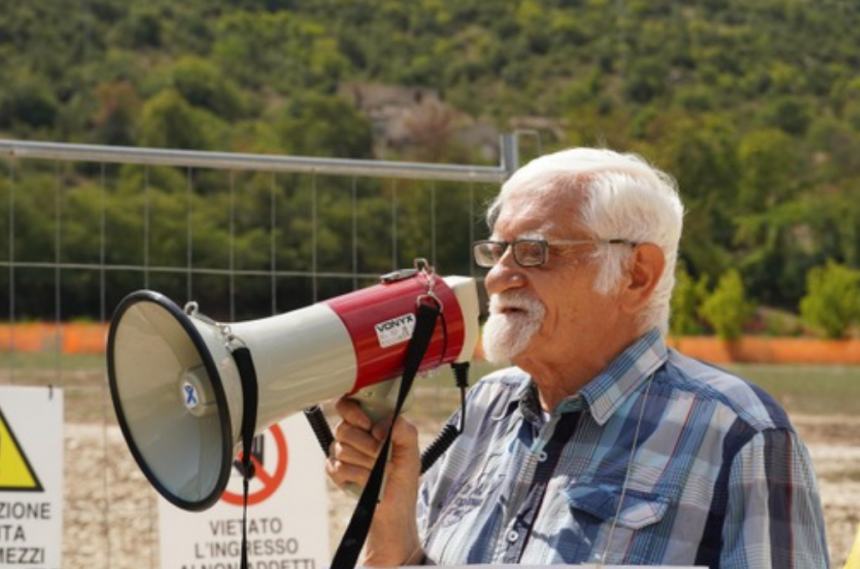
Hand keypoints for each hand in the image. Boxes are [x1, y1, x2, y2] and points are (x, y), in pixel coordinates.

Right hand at [325, 397, 423, 566]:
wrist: (394, 511)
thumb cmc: (403, 479)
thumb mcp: (412, 452)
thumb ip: (403, 430)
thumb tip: (381, 426)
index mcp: (371, 424)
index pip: (348, 404)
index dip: (353, 412)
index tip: (368, 425)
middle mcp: (354, 435)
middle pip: (343, 428)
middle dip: (367, 445)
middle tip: (382, 457)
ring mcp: (342, 453)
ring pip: (341, 449)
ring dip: (365, 464)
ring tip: (378, 473)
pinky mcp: (335, 472)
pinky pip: (336, 468)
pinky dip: (356, 476)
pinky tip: (366, 482)